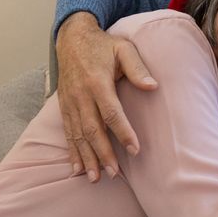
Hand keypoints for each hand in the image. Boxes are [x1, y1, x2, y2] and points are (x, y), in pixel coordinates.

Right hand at [55, 12, 156, 180]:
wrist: (72, 38)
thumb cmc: (103, 45)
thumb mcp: (123, 48)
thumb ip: (137, 67)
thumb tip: (153, 86)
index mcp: (97, 81)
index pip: (111, 112)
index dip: (123, 131)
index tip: (135, 149)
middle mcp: (81, 95)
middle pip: (93, 129)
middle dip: (103, 153)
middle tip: (114, 174)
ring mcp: (70, 102)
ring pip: (78, 135)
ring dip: (87, 158)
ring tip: (95, 178)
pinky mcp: (64, 107)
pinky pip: (68, 132)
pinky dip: (72, 151)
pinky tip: (77, 169)